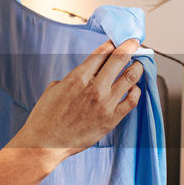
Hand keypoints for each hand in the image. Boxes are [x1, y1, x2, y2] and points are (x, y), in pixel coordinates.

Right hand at [8, 38, 144, 164]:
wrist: (45, 144)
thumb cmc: (45, 118)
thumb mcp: (53, 89)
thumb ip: (71, 79)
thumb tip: (83, 76)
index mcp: (78, 77)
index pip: (102, 53)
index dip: (112, 43)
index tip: (117, 40)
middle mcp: (94, 88)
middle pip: (119, 60)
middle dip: (129, 47)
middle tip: (134, 42)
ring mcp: (105, 104)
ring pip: (130, 78)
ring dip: (136, 68)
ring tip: (138, 65)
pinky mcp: (111, 119)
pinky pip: (132, 101)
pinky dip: (136, 91)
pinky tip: (135, 89)